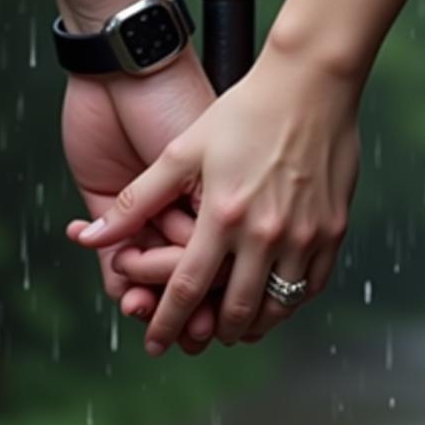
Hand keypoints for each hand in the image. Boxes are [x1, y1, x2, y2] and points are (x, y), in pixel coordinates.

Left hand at [70, 43, 360, 354]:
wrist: (311, 82)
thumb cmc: (244, 111)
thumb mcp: (181, 151)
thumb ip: (137, 200)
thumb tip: (90, 237)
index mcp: (222, 216)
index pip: (187, 289)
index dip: (166, 322)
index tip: (154, 343)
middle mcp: (265, 233)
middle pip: (234, 310)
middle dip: (210, 331)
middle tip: (198, 336)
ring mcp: (304, 235)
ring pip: (277, 307)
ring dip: (252, 325)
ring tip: (235, 325)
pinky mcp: (334, 229)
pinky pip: (312, 285)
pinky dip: (290, 301)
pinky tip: (276, 298)